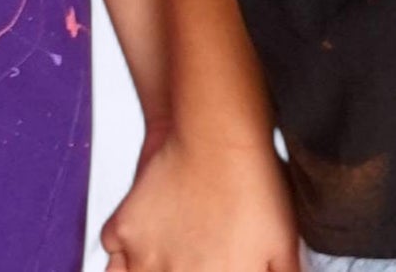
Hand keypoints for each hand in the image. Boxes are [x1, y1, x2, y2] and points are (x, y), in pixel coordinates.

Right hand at [99, 124, 298, 270]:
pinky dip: (121, 253)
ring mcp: (145, 258)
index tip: (209, 269)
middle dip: (179, 271)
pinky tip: (143, 243)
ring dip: (147, 270)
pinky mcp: (124, 229)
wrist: (218, 136)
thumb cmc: (255, 188)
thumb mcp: (283, 247)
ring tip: (166, 257)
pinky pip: (112, 252)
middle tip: (189, 260)